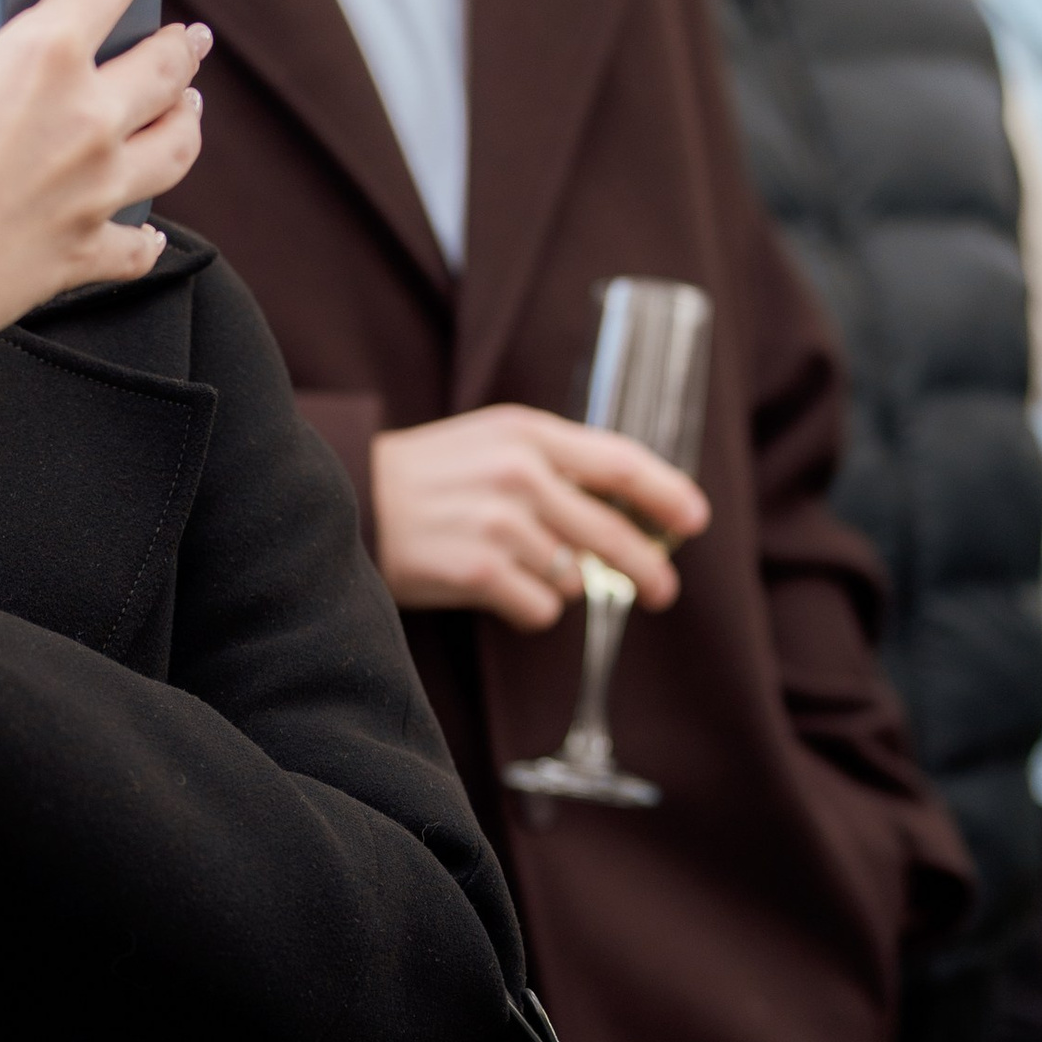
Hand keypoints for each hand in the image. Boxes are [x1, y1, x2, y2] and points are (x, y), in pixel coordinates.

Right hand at [0, 0, 205, 354]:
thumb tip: (28, 80)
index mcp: (40, 59)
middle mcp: (86, 120)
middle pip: (166, 65)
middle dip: (182, 44)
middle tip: (189, 36)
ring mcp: (95, 193)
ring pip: (176, 145)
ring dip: (187, 119)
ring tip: (188, 108)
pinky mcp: (83, 256)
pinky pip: (139, 244)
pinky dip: (146, 235)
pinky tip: (149, 231)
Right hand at [369, 409, 708, 627]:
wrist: (347, 499)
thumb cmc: (426, 478)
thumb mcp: (490, 443)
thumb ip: (554, 465)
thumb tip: (627, 510)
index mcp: (527, 432)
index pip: (621, 462)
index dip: (668, 494)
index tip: (694, 520)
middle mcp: (519, 472)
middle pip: (612, 531)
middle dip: (647, 568)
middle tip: (662, 590)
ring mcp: (498, 521)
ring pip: (573, 579)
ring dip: (560, 587)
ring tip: (518, 571)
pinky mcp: (476, 568)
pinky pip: (539, 608)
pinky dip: (528, 609)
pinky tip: (497, 592)